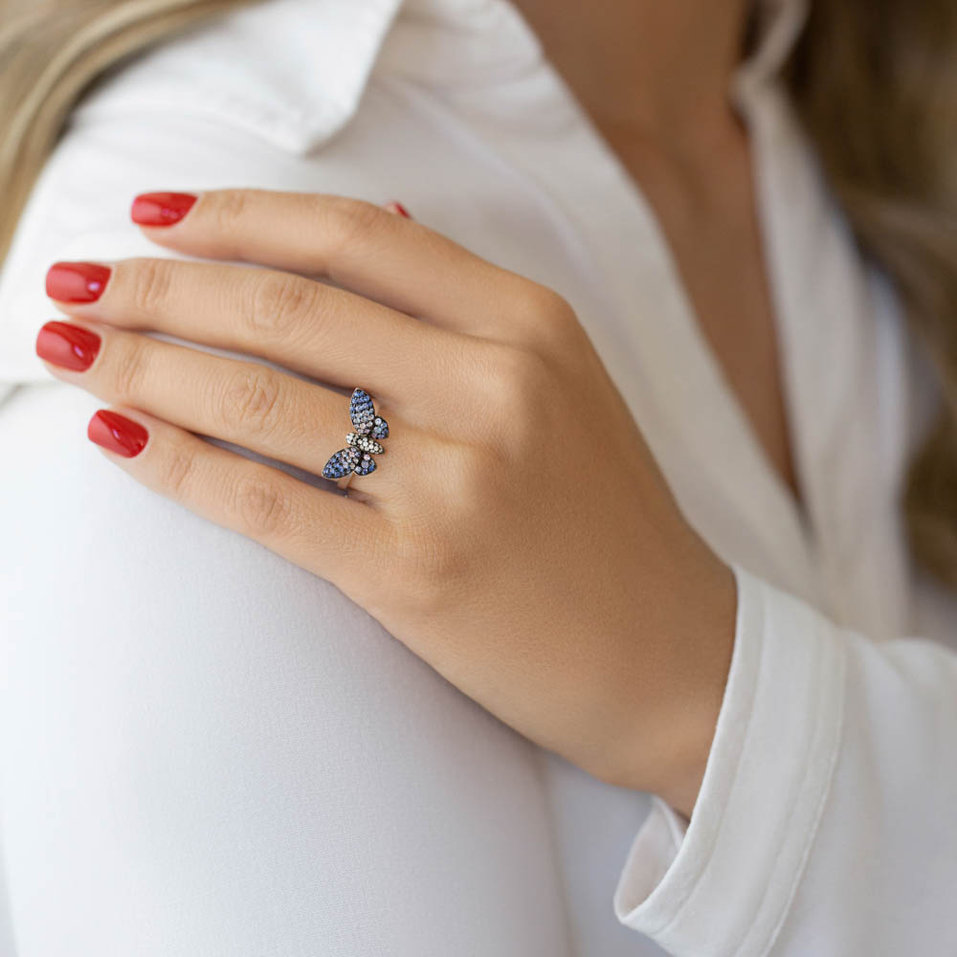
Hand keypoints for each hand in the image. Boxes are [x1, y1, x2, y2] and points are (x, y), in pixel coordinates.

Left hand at [36, 189, 735, 815]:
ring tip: (71, 354)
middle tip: (78, 286)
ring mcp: (459, 480)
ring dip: (145, 368)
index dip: (238, 217)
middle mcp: (495, 386)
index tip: (156, 217)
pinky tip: (119, 440)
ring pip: (261, 399)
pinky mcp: (419, 572)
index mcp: (530, 325)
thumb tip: (374, 218)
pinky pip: (267, 501)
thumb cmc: (609, 524)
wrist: (677, 655)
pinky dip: (178, 466)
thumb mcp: (563, 385)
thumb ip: (465, 309)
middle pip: (288, 307)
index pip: (354, 237)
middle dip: (160, 288)